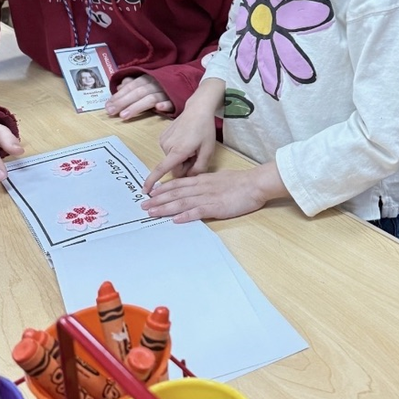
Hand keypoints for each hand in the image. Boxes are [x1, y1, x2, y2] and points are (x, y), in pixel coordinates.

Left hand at [105, 75, 173, 119]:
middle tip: (112, 112)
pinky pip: (171, 102)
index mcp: (147, 79)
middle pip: (138, 92)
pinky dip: (165, 104)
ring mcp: (166, 92)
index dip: (119, 96)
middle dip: (123, 102)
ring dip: (137, 106)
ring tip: (125, 115)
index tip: (108, 106)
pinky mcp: (176, 100)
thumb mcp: (147, 82)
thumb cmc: (162, 85)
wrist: (187, 82)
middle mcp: (155, 84)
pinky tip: (158, 108)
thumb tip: (119, 87)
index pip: (131, 87)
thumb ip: (133, 85)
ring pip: (150, 99)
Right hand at [142, 104, 217, 191]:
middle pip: (173, 167)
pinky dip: (177, 151)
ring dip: (181, 158)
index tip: (145, 191)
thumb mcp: (208, 151)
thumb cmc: (204, 129)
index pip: (162, 169)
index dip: (153, 181)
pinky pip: (169, 151)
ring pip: (171, 160)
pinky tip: (186, 141)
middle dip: (184, 166)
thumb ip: (199, 168)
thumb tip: (188, 178)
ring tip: (192, 146)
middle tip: (196, 155)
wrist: (197, 110)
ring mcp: (163, 141)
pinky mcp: (162, 137)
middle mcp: (167, 146)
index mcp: (178, 151)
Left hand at [142, 167, 273, 222]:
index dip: (163, 189)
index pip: (178, 184)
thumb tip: (196, 187)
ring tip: (151, 213)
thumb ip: (206, 183)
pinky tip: (175, 220)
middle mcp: (201, 187)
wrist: (255, 183)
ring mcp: (207, 197)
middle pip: (175, 194)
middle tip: (143, 205)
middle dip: (158, 200)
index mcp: (202, 180)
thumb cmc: (240, 182)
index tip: (151, 193)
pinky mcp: (216, 207)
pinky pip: (198, 212)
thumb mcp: (219, 179)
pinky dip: (185, 216)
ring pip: (182, 202)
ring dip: (165, 208)